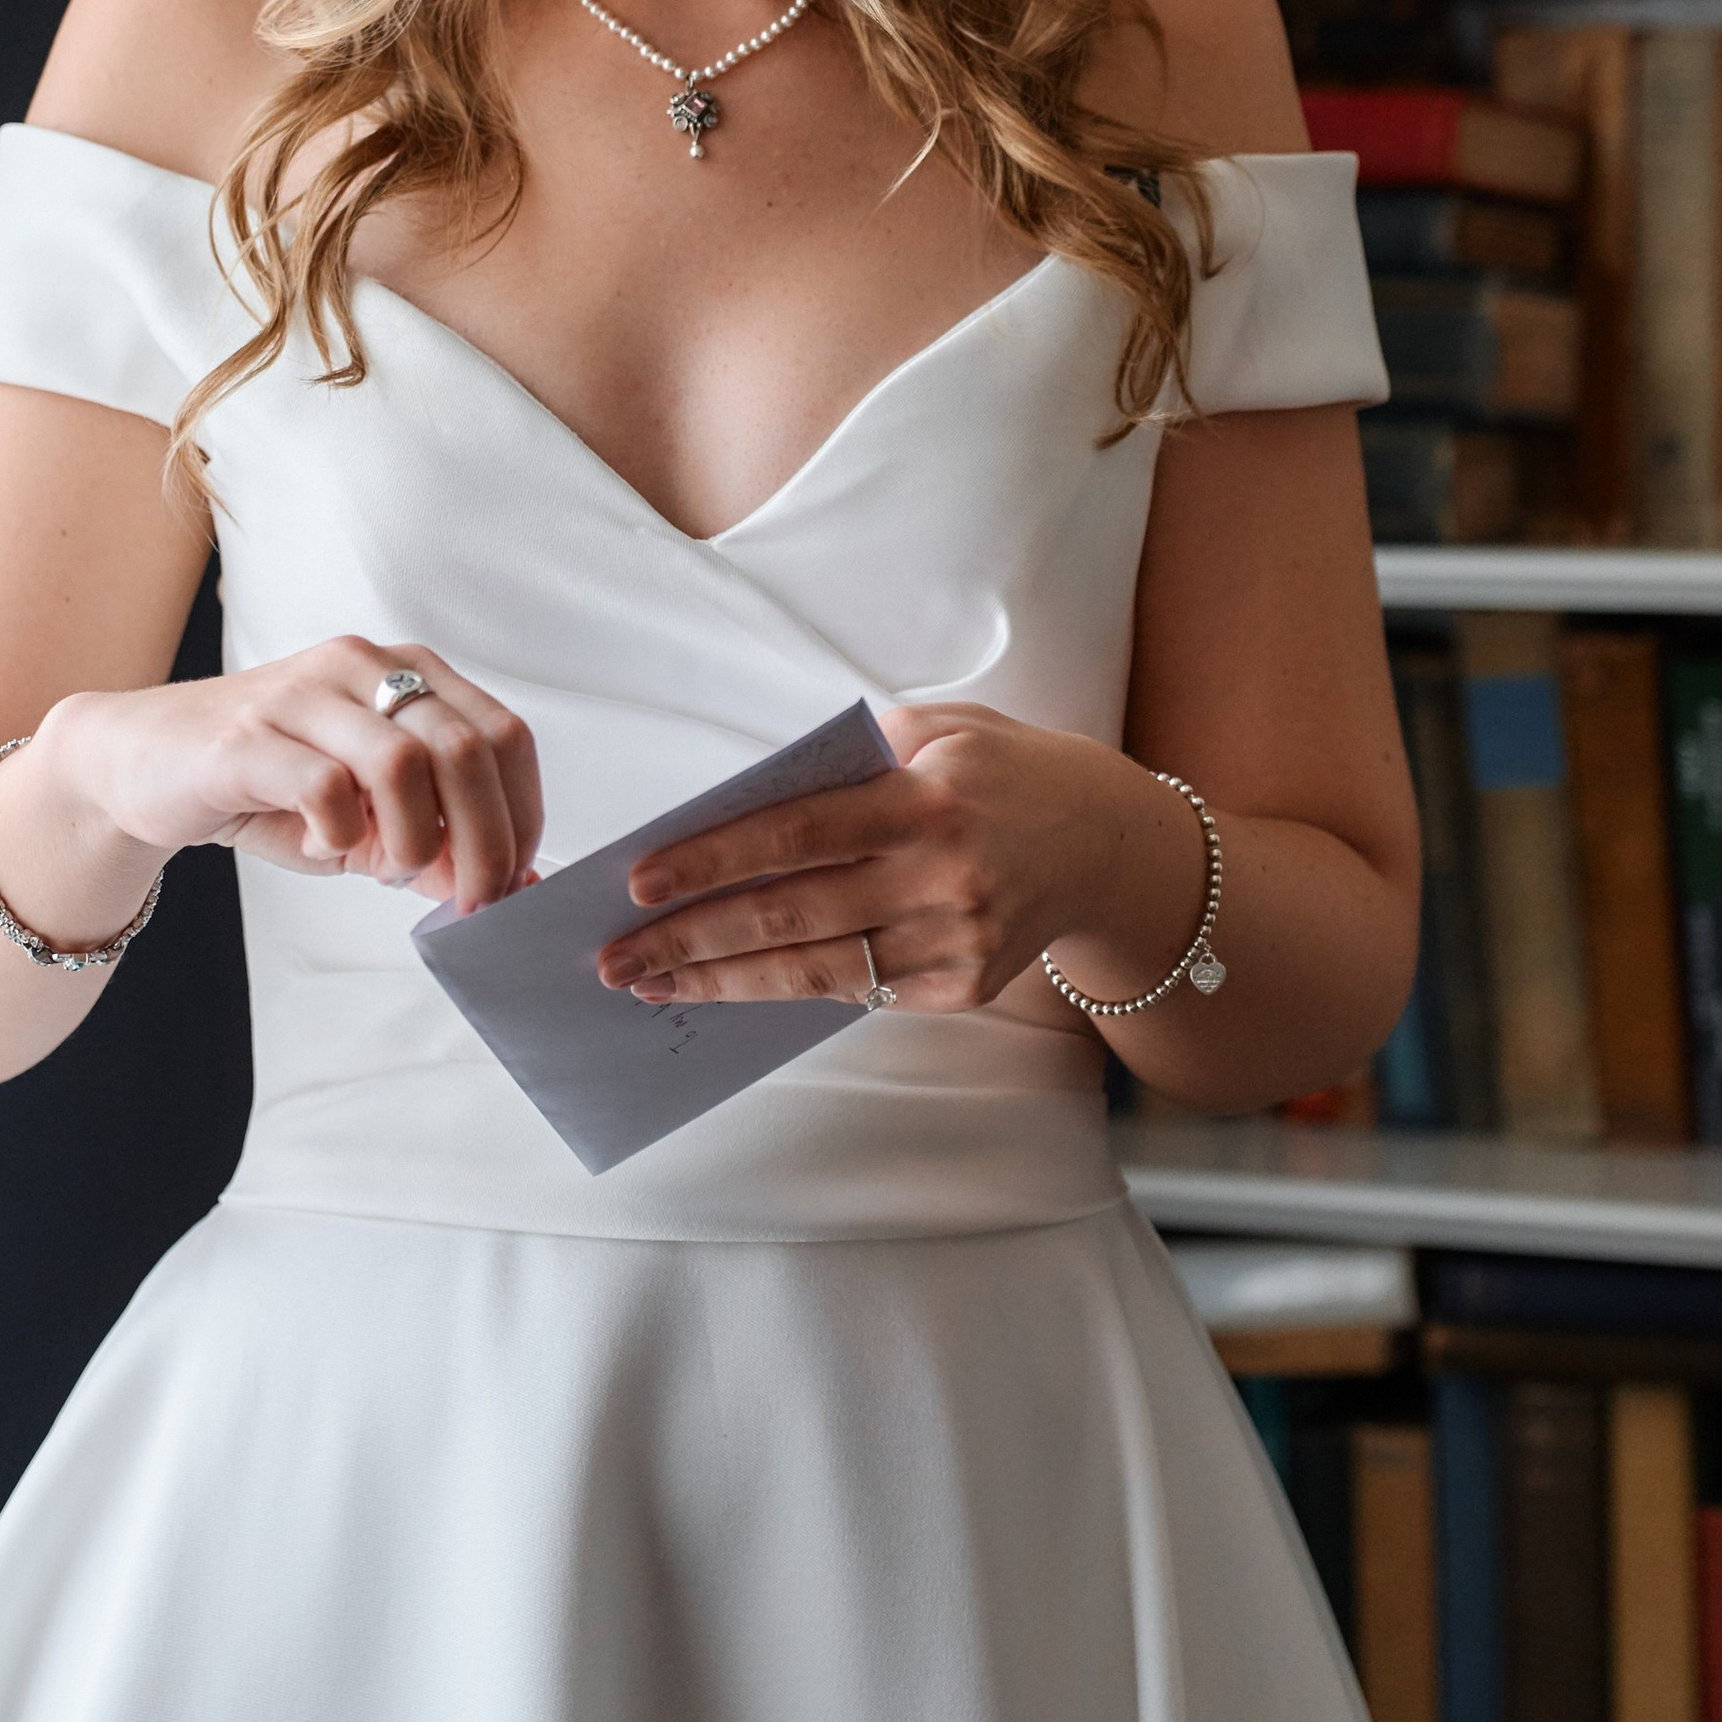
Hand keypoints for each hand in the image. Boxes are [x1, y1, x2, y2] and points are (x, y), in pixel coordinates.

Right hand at [37, 636, 540, 914]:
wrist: (139, 762)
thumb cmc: (264, 785)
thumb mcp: (364, 818)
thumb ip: (433, 842)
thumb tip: (507, 884)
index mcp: (405, 672)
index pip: (504, 734)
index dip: (523, 813)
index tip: (513, 876)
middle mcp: (361, 667)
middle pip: (466, 749)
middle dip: (485, 843)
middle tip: (470, 901)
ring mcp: (303, 695)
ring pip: (403, 764)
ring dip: (414, 841)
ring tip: (388, 871)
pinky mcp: (247, 736)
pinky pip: (324, 785)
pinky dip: (341, 833)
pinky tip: (326, 847)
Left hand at [593, 703, 1157, 1012]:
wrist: (1106, 844)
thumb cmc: (1000, 771)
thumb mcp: (936, 729)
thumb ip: (846, 762)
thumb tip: (737, 809)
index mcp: (928, 798)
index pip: (796, 834)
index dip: (712, 860)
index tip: (640, 883)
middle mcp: (943, 876)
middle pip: (790, 914)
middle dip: (690, 939)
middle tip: (616, 956)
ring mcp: (956, 942)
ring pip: (815, 970)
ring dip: (722, 981)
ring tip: (652, 985)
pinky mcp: (962, 989)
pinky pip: (857, 992)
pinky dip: (787, 991)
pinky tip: (731, 988)